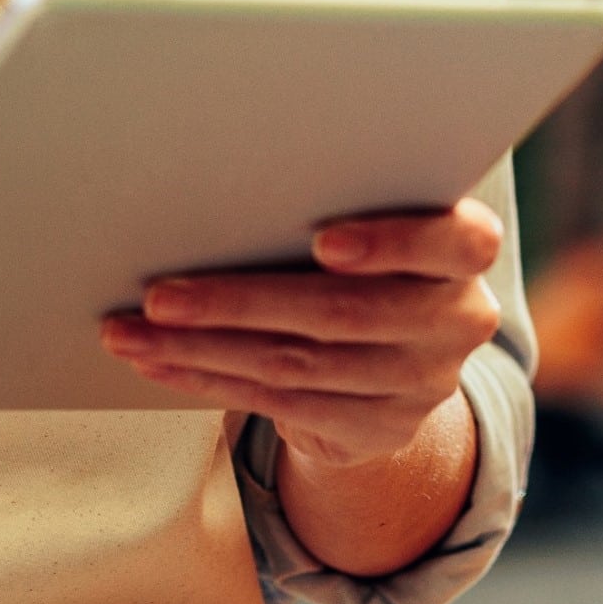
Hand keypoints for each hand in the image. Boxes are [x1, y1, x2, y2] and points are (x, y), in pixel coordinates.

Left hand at [100, 198, 504, 468]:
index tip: (323, 242)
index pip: (456, 242)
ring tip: (134, 330)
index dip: (392, 243)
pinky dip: (210, 379)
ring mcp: (420, 384)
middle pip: (344, 312)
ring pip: (298, 365)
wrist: (403, 357)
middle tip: (161, 294)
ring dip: (203, 348)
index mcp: (469, 251)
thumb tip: (232, 174)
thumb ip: (344, 196)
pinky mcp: (376, 430)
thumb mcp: (384, 218)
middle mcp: (458, 321)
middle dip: (240, 302)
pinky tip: (159, 362)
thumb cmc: (374, 253)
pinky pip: (280, 405)